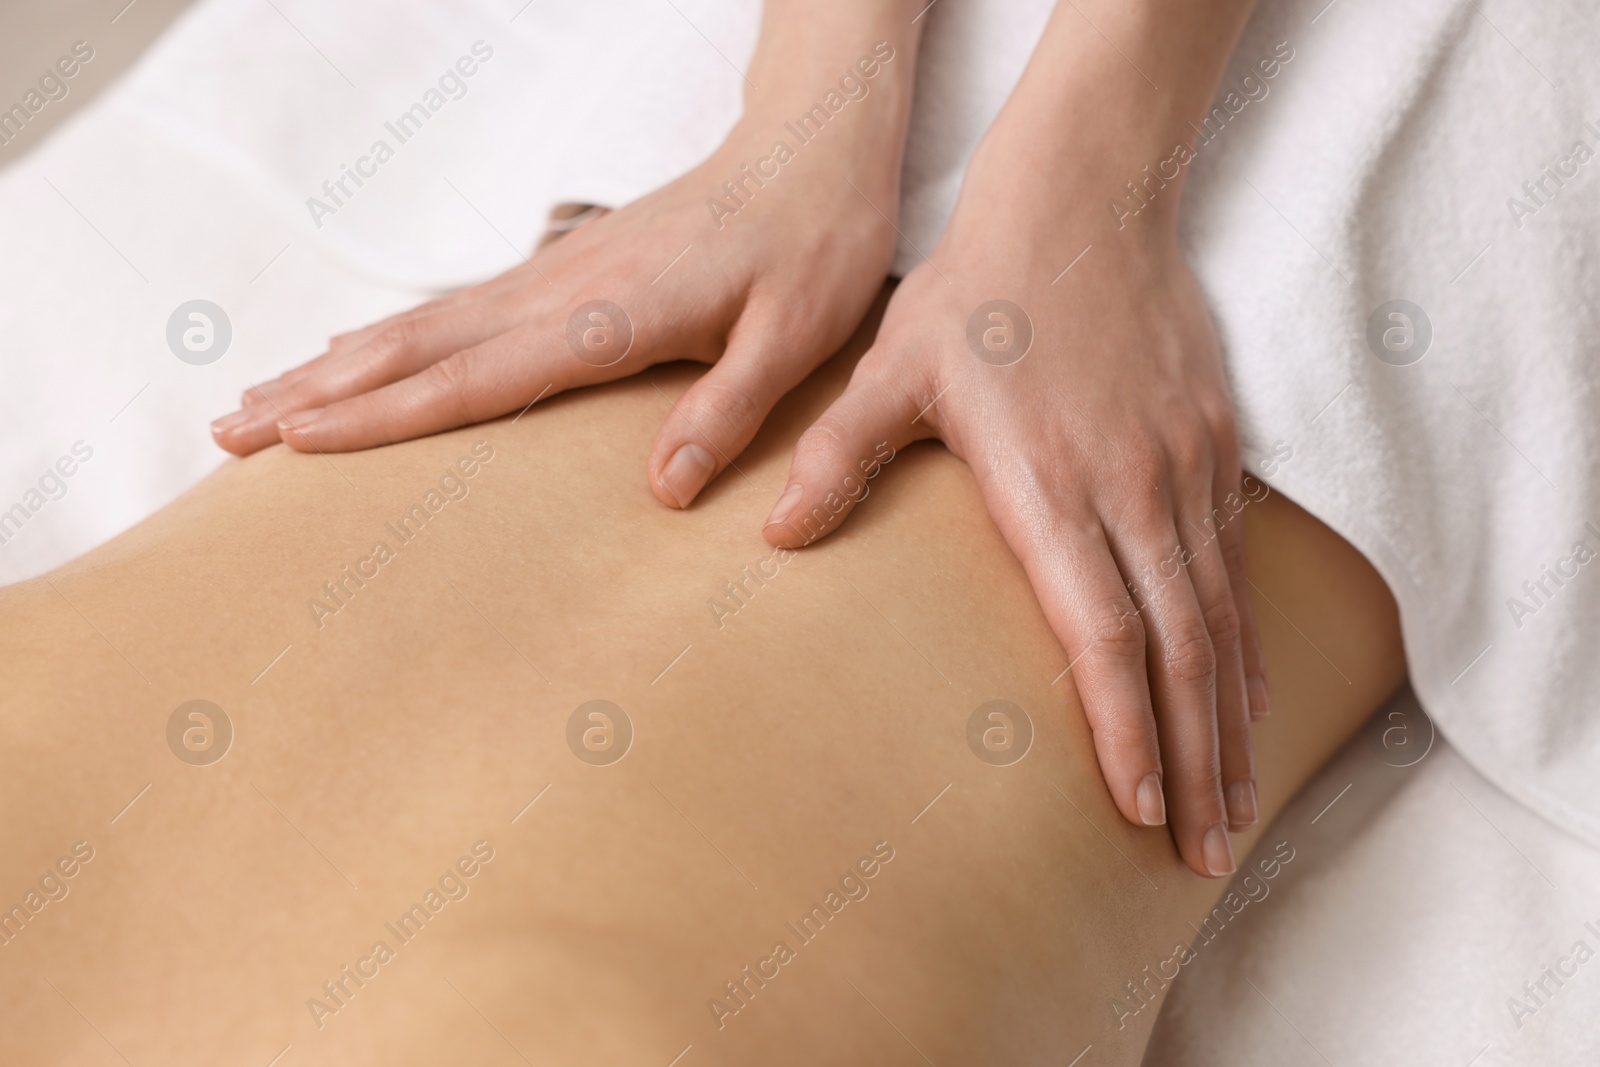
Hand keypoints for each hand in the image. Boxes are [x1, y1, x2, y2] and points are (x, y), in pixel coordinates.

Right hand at [211, 31, 916, 514]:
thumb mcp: (796, 339)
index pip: (477, 378)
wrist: (811, 150)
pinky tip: (358, 355)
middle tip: (228, 434)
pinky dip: (391, 340)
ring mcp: (556, 274)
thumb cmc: (812, 244)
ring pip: (424, 326)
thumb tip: (664, 494)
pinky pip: (458, 311)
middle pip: (419, 348)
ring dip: (336, 366)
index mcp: (610, 317)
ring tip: (257, 401)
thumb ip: (728, 412)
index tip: (299, 444)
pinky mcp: (565, 268)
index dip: (384, 416)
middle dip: (320, 394)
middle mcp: (563, 291)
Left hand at [762, 165, 1267, 878]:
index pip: (1102, 630)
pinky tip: (1249, 698)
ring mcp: (1185, 470)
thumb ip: (837, 454)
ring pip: (1224, 620)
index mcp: (1051, 483)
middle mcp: (1134, 489)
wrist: (1081, 199)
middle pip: (1182, 650)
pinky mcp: (1215, 448)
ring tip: (1234, 808)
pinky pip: (1240, 569)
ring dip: (1232, 721)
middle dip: (1195, 762)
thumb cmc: (977, 292)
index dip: (1123, 726)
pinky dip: (1249, 645)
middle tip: (1202, 858)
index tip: (1135, 811)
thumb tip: (774, 536)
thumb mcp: (889, 367)